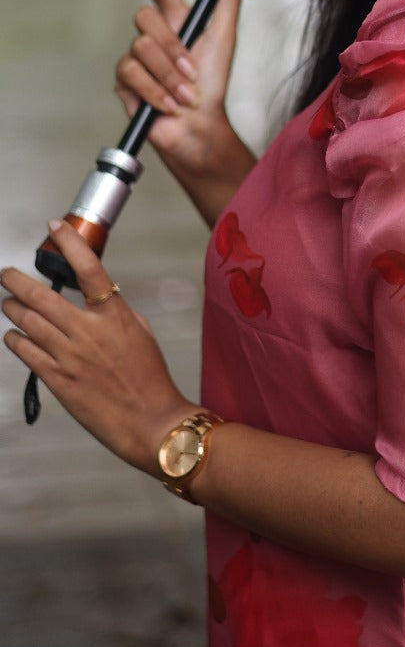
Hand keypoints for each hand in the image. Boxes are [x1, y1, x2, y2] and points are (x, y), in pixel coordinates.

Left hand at [2, 221, 195, 474]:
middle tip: (6, 274)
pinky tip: (13, 335)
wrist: (149, 419)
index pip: (88, 268)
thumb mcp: (141, 332)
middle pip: (42, 296)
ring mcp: (68, 355)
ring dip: (12, 308)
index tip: (56, 226)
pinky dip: (14, 339)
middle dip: (16, 281)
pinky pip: (25, 351)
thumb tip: (95, 299)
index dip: (70, 243)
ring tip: (7, 303)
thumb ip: (115, 312)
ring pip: (27, 322)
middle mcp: (87, 331)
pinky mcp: (56, 379)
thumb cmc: (149, 378)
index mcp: (114, 315)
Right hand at [114, 0, 244, 175]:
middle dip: (172, 48)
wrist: (200, 127)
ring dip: (168, 76)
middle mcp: (155, 36)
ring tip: (185, 93)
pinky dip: (155, 91)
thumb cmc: (214, 85)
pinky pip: (130, 73)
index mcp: (177, 20)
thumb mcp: (225, 36)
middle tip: (191, 68)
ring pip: (139, 48)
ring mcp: (137, 58)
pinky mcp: (125, 81)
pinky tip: (169, 104)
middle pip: (144, 17)